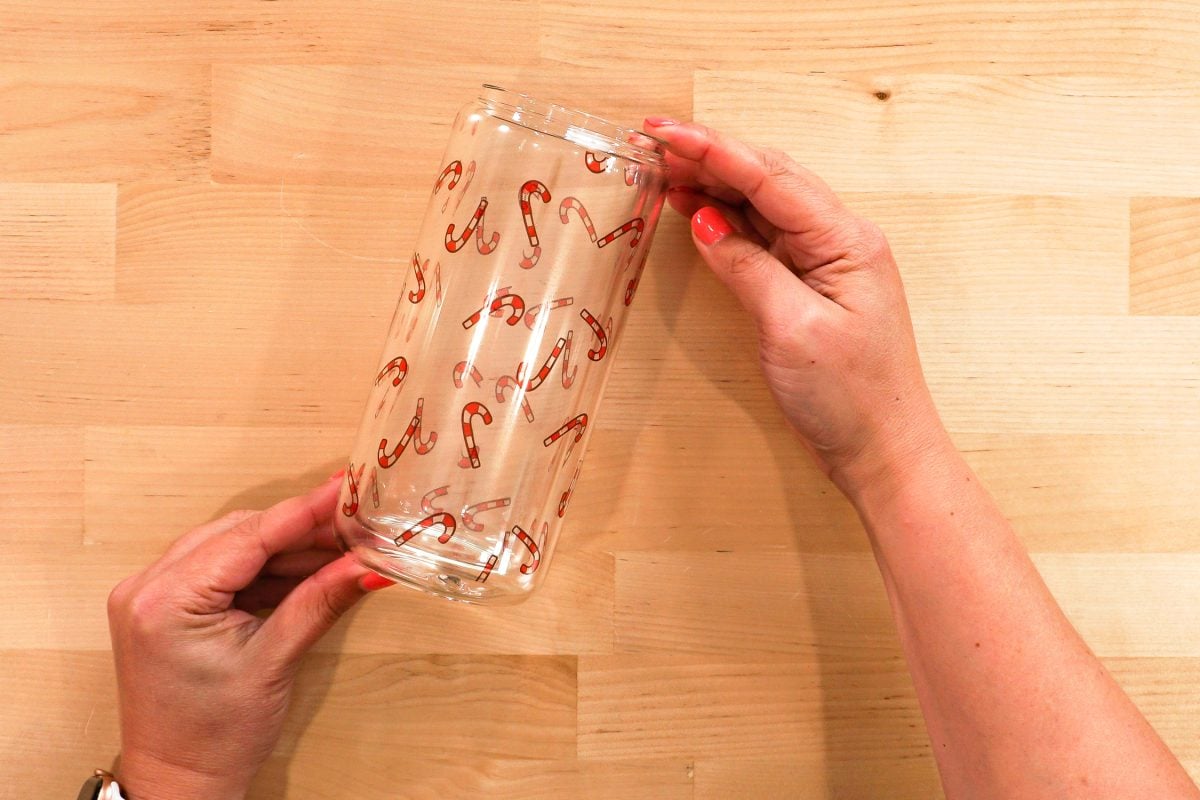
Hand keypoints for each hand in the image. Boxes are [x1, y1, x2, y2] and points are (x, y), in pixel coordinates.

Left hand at [106, 472, 392, 798]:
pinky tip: (304, 569)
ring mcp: (151, 593)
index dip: (303, 512)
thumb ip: (319, 601)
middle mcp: (147, 587)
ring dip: (284, 548)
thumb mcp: (274, 663)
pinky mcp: (163, 604)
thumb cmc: (214, 737)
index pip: (248, 538)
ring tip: (339, 549)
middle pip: (239, 534)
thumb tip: (366, 565)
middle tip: (353, 524)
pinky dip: (262, 568)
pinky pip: (220, 567)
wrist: (177, 782)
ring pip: (231, 546)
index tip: (344, 488)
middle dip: (298, 529)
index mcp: (166, 601)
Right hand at [643, 117, 949, 493]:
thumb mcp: (791, 329)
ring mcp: (826, 262)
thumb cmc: (851, 398)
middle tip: (654, 142)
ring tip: (665, 169)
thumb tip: (706, 221)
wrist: (884, 451)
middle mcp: (841, 240)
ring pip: (765, 204)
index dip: (715, 150)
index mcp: (846, 241)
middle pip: (769, 179)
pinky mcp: (811, 286)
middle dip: (711, 155)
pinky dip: (729, 220)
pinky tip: (699, 211)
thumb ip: (748, 267)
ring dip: (716, 183)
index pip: (771, 179)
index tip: (667, 133)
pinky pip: (765, 237)